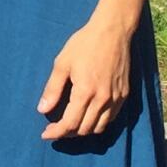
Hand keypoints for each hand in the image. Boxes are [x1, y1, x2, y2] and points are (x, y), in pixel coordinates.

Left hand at [38, 15, 132, 141]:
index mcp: (85, 92)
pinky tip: (88, 116)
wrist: (113, 31)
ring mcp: (115, 98)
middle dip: (67, 133)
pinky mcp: (124, 95)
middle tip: (55, 128)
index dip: (56, 133)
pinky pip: (110, 118)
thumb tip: (42, 110)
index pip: (70, 124)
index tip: (45, 135)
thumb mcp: (62, 63)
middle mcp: (102, 99)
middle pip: (84, 130)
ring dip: (83, 131)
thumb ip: (53, 89)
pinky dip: (97, 123)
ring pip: (98, 128)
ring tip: (70, 125)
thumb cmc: (84, 44)